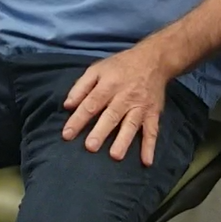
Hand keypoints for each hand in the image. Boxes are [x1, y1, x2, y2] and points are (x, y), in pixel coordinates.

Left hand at [61, 47, 168, 165]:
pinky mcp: (153, 113)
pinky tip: (146, 161)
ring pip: (131, 124)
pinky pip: (152, 130)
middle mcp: (124, 96)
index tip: (67, 134)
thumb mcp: (97, 69)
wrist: (151, 60)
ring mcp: (139, 106)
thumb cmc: (119, 66)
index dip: (78, 119)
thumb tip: (67, 105)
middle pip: (110, 115)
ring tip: (115, 156)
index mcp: (107, 85)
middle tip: (90, 147)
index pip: (90, 104)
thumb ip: (81, 86)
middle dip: (100, 131)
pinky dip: (150, 146)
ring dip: (124, 140)